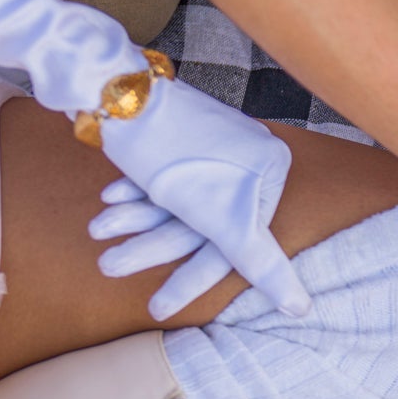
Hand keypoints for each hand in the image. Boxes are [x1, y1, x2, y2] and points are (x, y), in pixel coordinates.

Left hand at [94, 78, 309, 320]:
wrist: (117, 89)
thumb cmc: (168, 147)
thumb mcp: (213, 213)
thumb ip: (258, 260)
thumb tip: (300, 309)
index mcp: (268, 172)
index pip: (235, 244)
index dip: (191, 280)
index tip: (156, 309)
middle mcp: (248, 160)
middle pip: (200, 226)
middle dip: (147, 247)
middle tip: (108, 267)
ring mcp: (215, 149)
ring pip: (177, 204)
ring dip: (134, 221)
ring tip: (98, 230)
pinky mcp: (184, 139)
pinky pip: (165, 181)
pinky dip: (136, 195)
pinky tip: (110, 200)